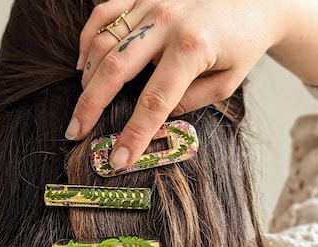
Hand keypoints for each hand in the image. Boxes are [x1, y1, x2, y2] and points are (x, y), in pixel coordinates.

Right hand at [65, 0, 286, 168]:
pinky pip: (104, 15)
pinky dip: (89, 41)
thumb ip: (188, 102)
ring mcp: (152, 2)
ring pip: (103, 42)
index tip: (118, 160)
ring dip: (87, 78)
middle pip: (114, 70)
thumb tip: (154, 119)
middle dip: (90, 107)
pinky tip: (85, 64)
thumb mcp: (225, 83)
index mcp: (192, 48)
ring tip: (83, 104)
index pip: (153, 103)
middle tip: (75, 131)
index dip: (133, 135)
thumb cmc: (242, 43)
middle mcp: (167, 20)